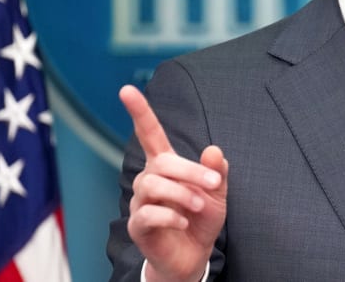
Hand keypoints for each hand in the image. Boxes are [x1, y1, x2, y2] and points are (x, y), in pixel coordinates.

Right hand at [119, 85, 228, 281]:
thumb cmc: (201, 219)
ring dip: (182, 194)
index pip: (149, 133)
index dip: (139, 112)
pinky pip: (148, 214)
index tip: (127, 89)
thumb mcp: (217, 193)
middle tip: (213, 184)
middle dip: (191, 171)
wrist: (193, 255)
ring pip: (153, 186)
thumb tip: (214, 150)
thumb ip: (216, 171)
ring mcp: (140, 202)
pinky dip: (170, 217)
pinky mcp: (137, 225)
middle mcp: (148, 179)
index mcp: (165, 165)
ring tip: (199, 207)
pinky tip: (183, 223)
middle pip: (161, 163)